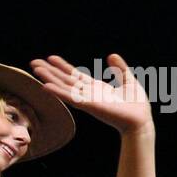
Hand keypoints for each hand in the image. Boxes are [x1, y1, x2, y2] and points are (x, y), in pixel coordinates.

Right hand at [31, 53, 150, 133]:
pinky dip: (59, 92)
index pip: (76, 75)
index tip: (51, 58)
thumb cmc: (137, 105)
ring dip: (50, 79)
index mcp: (97, 88)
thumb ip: (120, 68)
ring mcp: (88, 100)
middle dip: (50, 71)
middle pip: (66, 80)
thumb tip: (111, 55)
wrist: (141, 120)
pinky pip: (71, 98)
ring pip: (64, 87)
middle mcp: (89, 94)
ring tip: (36, 69)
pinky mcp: (89, 106)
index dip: (63, 67)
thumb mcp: (128, 81)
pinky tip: (46, 86)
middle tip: (34, 62)